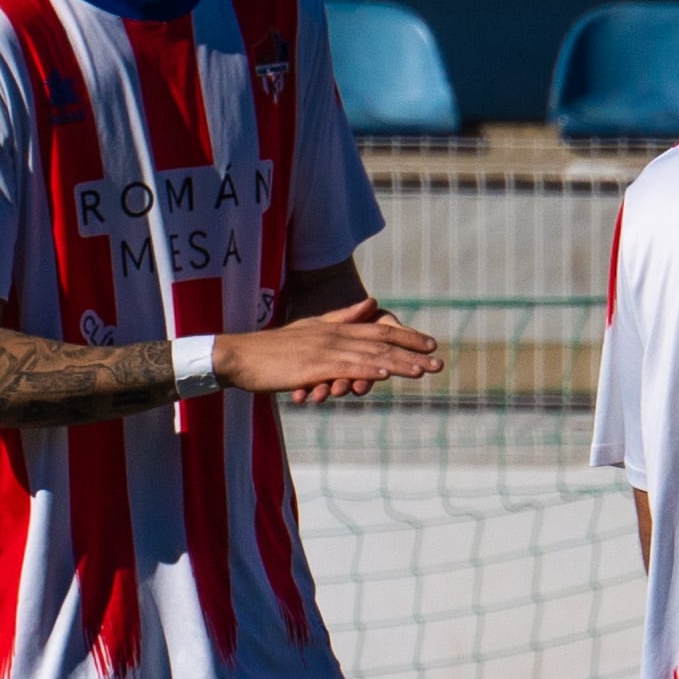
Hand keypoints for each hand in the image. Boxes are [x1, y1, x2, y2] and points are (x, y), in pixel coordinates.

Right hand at [224, 300, 442, 408]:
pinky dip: (368, 370)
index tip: (431, 345)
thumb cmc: (272, 350)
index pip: (380, 330)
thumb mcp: (311, 329)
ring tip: (424, 371)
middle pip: (382, 342)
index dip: (408, 337)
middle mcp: (335, 335)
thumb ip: (343, 316)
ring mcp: (325, 350)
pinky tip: (386, 374)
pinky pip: (345, 368)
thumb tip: (371, 304)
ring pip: (369, 356)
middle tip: (439, 362)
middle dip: (413, 353)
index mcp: (336, 328)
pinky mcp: (313, 366)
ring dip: (399, 365)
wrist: (240, 356)